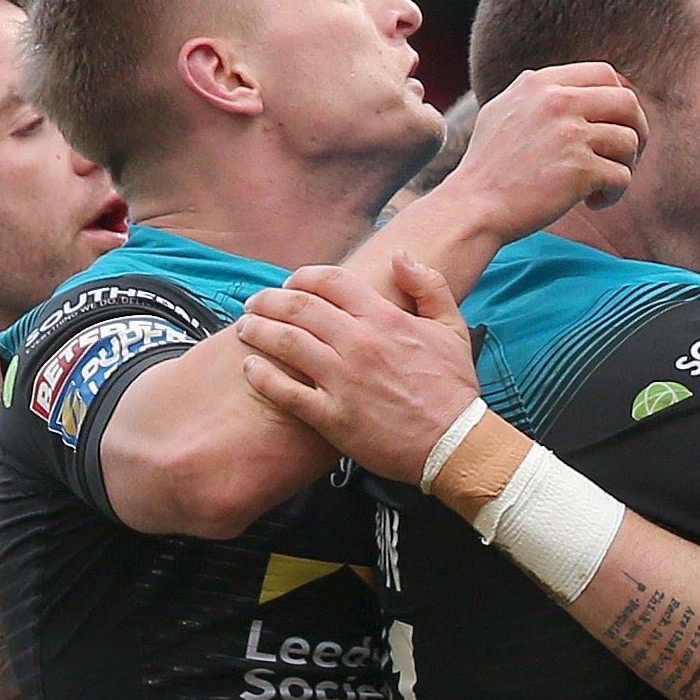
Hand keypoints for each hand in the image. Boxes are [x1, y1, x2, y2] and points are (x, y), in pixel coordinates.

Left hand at [237, 255, 480, 483]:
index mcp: (384, 318)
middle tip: (254, 304)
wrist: (454, 443)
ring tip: (244, 328)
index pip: (330, 281)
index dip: (303, 277)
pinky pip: (285, 392)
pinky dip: (262, 376)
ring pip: (286, 343)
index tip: (289, 283)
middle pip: (299, 307)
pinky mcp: (332, 416)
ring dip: (258, 331)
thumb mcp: (453, 327)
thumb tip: (401, 257)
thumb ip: (429, 286)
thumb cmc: (454, 387)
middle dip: (269, 300)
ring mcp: (342, 380)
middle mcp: (358, 343)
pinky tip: (249, 367)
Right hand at [435, 62, 647, 241]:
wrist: (474, 206)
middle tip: (625, 154)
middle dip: (637, 129)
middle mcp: (558, 102)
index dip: (619, 99)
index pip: (605, 74)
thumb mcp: (502, 111)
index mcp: (541, 83)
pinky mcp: (580, 170)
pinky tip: (593, 201)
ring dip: (625, 166)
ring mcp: (570, 135)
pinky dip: (614, 193)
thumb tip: (567, 86)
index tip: (615, 123)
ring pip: (630, 141)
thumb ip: (534, 93)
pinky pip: (622, 177)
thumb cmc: (488, 167)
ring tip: (601, 183)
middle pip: (628, 102)